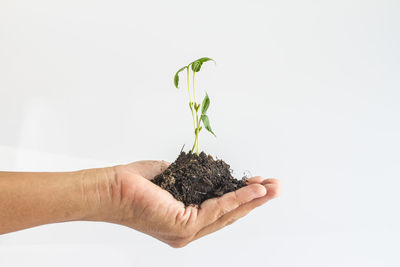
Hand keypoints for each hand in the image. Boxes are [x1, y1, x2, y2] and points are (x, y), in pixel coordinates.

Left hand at [99, 160, 280, 247]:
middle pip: (230, 215)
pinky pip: (217, 208)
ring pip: (228, 214)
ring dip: (253, 199)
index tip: (258, 184)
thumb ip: (194, 179)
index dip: (242, 198)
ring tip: (273, 187)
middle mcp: (188, 231)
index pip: (220, 211)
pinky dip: (238, 197)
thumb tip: (210, 170)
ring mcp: (186, 232)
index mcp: (185, 221)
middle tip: (276, 187)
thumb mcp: (173, 177)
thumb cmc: (135, 184)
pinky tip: (255, 188)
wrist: (109, 189)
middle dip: (256, 200)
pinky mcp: (183, 226)